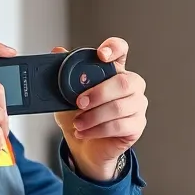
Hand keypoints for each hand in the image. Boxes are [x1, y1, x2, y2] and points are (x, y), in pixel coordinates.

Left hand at [53, 37, 147, 180]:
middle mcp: (130, 85)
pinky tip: (85, 132)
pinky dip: (98, 130)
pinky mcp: (137, 126)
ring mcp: (137, 105)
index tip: (101, 55)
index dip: (115, 48)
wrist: (83, 146)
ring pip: (120, 106)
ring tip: (78, 123)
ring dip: (94, 116)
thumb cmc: (78, 116)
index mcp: (114, 70)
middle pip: (123, 81)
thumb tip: (57, 51)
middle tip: (79, 102)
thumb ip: (63, 74)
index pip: (121, 50)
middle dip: (98, 93)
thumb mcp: (64, 94)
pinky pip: (120, 125)